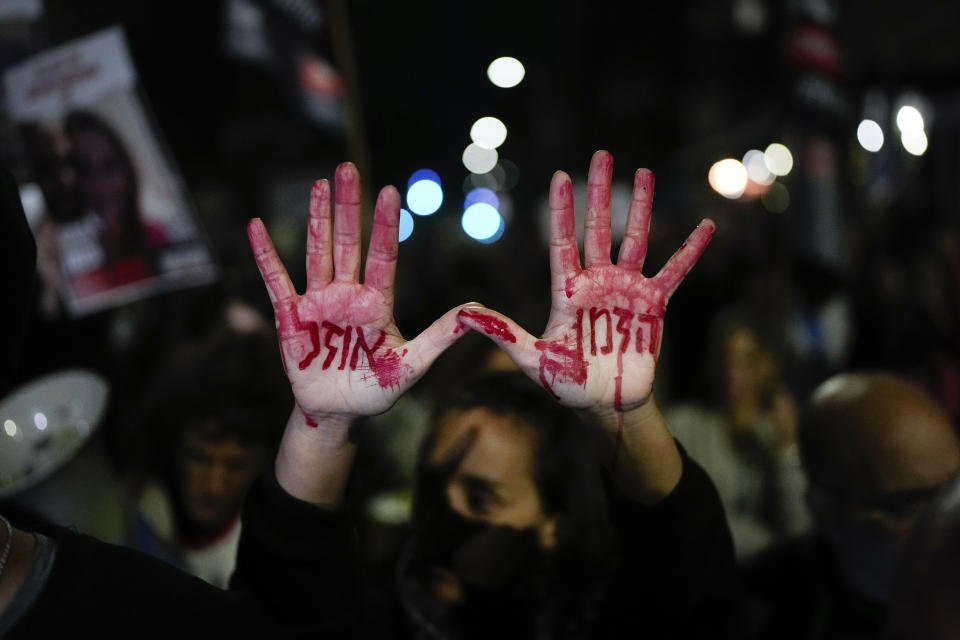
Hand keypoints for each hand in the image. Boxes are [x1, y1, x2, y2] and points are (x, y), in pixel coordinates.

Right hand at [249, 163, 465, 422]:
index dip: (384, 225)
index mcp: (377, 304)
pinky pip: (276, 280)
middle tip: (348, 167)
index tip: (391, 191)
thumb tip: (474, 313)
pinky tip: (257, 226)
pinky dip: (266, 254)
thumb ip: (439, 338)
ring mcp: (317, 302)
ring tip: (319, 183)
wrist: (337, 413)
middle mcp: (348, 295)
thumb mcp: (411, 366)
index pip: (382, 256)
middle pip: (348, 242)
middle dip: (349, 206)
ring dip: (317, 217)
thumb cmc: (375, 391)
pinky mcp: (289, 316)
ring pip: (317, 251)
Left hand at [457, 150, 713, 416]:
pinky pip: (675, 272)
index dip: (562, 210)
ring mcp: (627, 291)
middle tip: (602, 155)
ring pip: (635, 239)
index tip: (559, 176)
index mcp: (567, 291)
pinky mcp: (654, 306)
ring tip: (645, 171)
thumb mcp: (531, 359)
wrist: (604, 405)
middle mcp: (597, 283)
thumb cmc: (565, 385)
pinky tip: (706, 226)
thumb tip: (464, 314)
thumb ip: (503, 334)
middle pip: (598, 228)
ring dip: (642, 206)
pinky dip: (691, 250)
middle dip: (600, 191)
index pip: (562, 241)